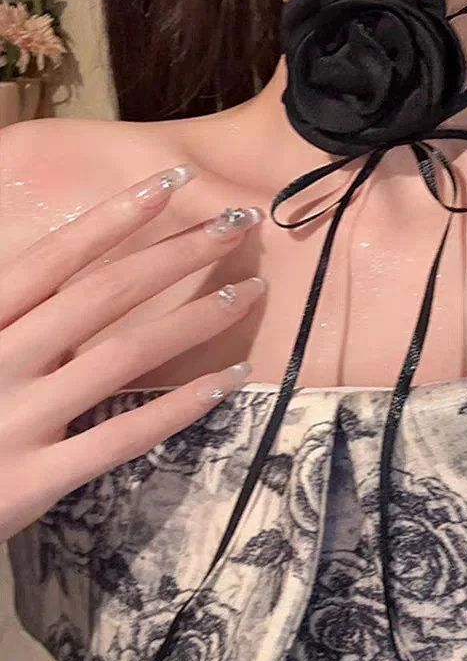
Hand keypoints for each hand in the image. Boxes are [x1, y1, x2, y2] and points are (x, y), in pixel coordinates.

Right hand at [0, 165, 264, 540]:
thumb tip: (70, 261)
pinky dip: (182, 404)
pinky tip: (230, 375)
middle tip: (240, 222)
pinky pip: (124, 436)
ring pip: (126, 355)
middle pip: (106, 294)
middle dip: (179, 251)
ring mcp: (17, 421)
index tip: (175, 181)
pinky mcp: (37, 480)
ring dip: (196, 317)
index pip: (57, 256)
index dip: (117, 214)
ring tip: (249, 290)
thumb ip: (14, 307)